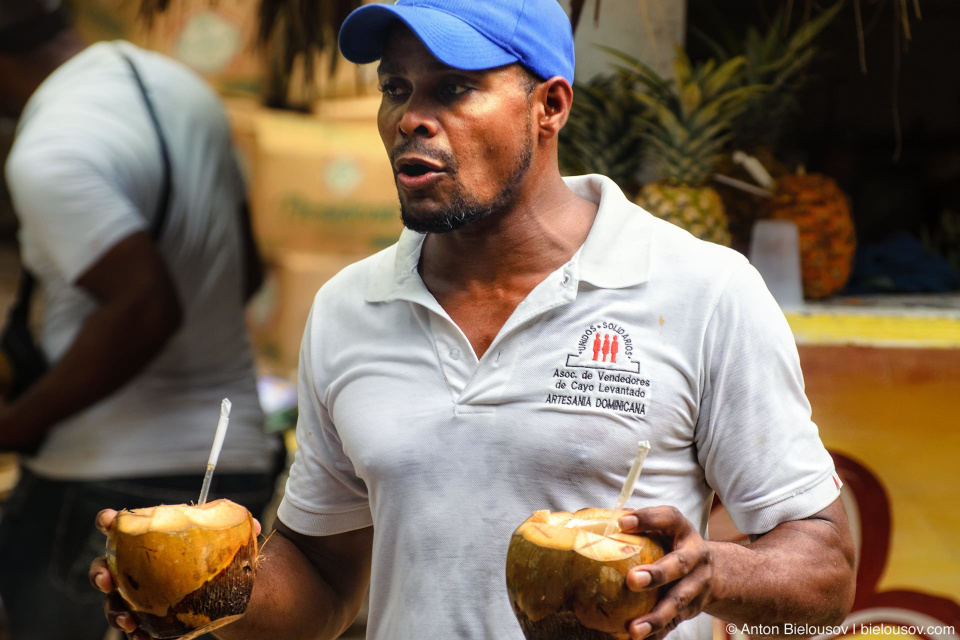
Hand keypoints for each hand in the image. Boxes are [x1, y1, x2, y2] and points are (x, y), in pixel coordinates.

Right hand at [89, 508, 261, 638]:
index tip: (109, 521)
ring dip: (114, 611)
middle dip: (100, 572)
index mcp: (149, 539)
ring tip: (129, 620)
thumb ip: (238, 530)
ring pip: (114, 601)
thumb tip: (256, 525)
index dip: (109, 521)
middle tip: (108, 579)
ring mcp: (138, 592)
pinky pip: (134, 626)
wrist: (222, 588)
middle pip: (105, 566)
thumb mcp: (226, 541)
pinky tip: (143, 638)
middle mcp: (136, 565)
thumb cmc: (214, 556)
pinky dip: (136, 634)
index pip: (122, 524)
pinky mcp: (147, 614)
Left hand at [618, 506, 714, 639]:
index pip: (667, 518)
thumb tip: (601, 523)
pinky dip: (658, 633)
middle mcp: (695, 556)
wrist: (715, 569)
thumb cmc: (674, 543)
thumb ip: (639, 525)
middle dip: (657, 574)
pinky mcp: (694, 608)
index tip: (622, 522)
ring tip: (633, 629)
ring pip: (678, 601)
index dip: (646, 518)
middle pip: (679, 565)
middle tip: (632, 580)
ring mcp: (698, 584)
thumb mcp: (664, 527)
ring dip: (656, 617)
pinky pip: (675, 623)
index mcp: (682, 530)